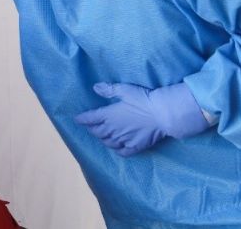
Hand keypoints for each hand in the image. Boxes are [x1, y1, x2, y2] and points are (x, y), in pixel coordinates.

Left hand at [74, 81, 210, 156]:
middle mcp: (113, 129)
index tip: (77, 119)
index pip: (90, 118)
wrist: (163, 114)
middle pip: (97, 132)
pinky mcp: (134, 147)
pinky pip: (121, 152)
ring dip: (102, 139)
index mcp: (108, 115)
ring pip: (107, 143)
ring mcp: (123, 139)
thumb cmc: (144, 99)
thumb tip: (95, 88)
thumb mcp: (125, 90)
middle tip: (90, 127)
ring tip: (102, 136)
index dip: (82, 119)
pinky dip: (116, 150)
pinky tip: (116, 147)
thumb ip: (109, 90)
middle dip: (92, 129)